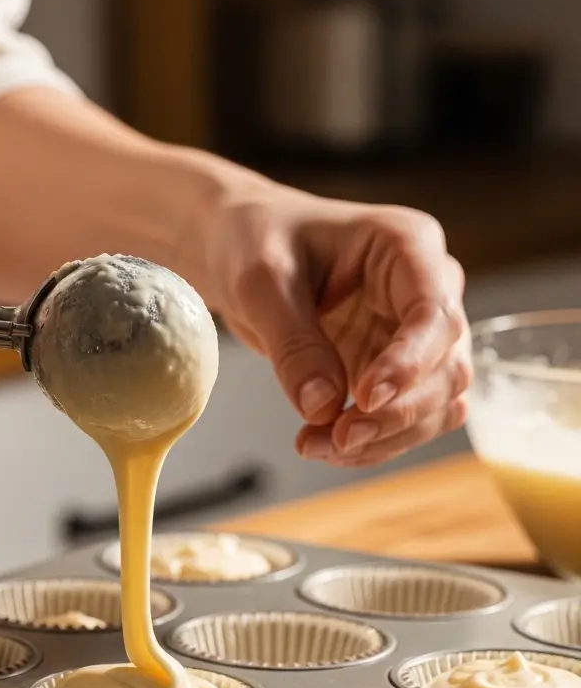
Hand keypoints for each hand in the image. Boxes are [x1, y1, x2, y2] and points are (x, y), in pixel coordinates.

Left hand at [190, 175, 469, 466]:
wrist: (241, 248)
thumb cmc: (256, 241)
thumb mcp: (262, 284)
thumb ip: (294, 343)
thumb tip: (322, 406)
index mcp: (406, 246)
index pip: (434, 314)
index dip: (408, 364)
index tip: (365, 400)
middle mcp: (427, 290)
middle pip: (447, 368)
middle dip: (395, 414)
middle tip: (335, 437)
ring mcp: (416, 335)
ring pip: (437, 405)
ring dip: (385, 438)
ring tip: (316, 446)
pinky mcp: (394, 371)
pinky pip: (406, 420)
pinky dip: (372, 443)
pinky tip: (324, 445)